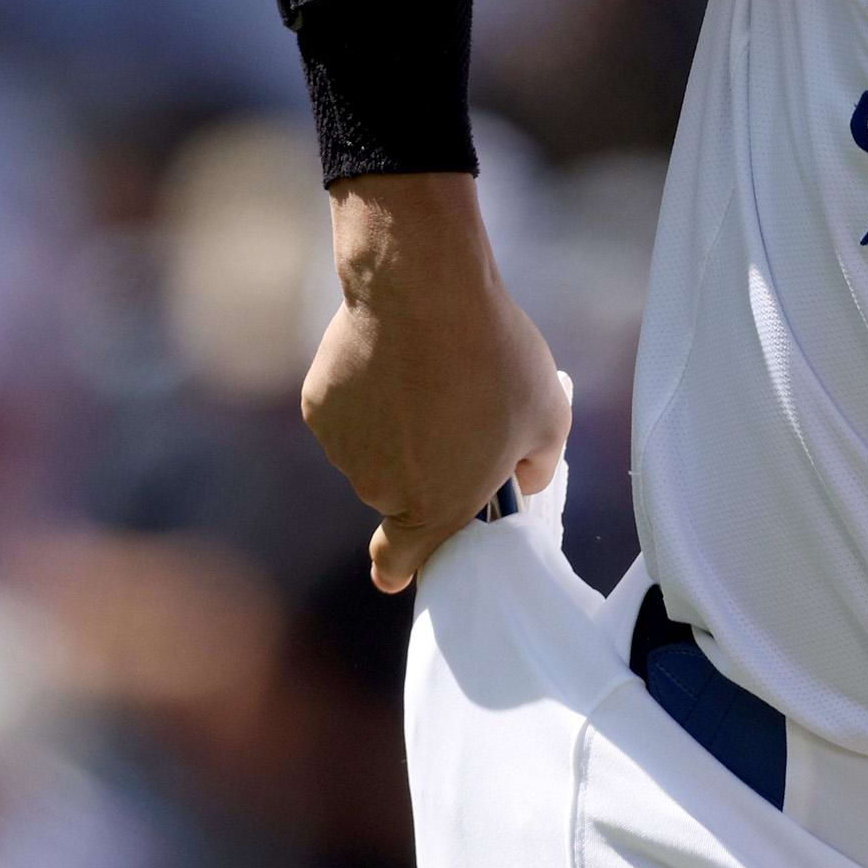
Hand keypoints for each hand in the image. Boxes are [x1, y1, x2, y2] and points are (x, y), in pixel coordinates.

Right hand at [302, 173, 568, 593]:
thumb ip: (537, 465)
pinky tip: (392, 359)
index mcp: (436, 505)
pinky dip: (367, 393)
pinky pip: (348, 410)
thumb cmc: (495, 361)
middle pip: (400, 488)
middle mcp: (380, 487)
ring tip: (430, 376)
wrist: (423, 295)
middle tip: (458, 412)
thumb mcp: (549, 419)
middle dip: (425, 462)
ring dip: (395, 425)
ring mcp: (343, 449)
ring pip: (372, 446)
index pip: (404, 556)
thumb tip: (519, 477)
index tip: (393, 571)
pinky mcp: (319, 407)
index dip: (399, 564)